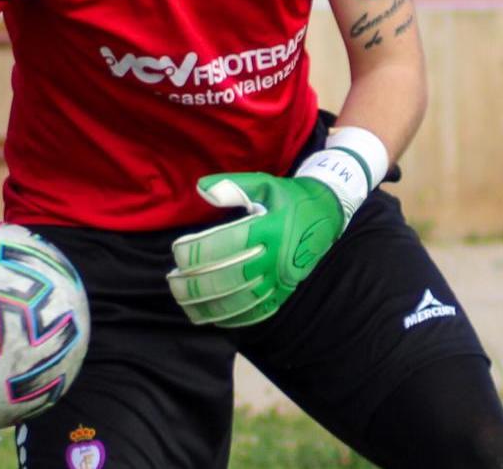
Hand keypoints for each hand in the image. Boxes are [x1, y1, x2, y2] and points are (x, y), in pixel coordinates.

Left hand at [165, 173, 344, 327]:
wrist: (328, 215)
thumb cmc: (290, 198)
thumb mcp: (266, 184)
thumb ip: (233, 186)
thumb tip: (202, 188)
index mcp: (271, 228)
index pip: (228, 244)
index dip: (199, 251)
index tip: (177, 253)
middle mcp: (277, 256)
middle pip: (231, 276)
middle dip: (198, 283)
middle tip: (173, 282)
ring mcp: (283, 278)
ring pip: (243, 299)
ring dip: (210, 305)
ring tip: (185, 303)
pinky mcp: (287, 292)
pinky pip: (259, 312)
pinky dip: (234, 318)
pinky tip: (213, 318)